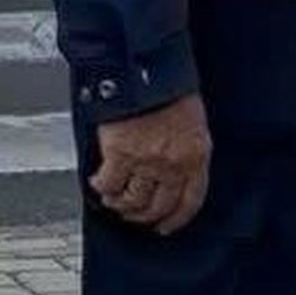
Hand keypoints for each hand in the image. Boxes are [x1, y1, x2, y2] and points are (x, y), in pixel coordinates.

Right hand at [89, 91, 211, 236]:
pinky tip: (99, 184)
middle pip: (158, 205)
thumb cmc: (169, 86)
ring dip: (121, 205)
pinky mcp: (120, 155)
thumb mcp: (192, 120)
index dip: (176, 218)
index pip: (191, 200)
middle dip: (145, 216)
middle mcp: (173, 163)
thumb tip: (175, 168)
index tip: (166, 226)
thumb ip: (186, 147)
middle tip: (135, 216)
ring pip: (132, 200)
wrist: (145, 68)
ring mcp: (146, 162)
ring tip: (114, 200)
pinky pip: (109, 185)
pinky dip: (102, 188)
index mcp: (197, 155)